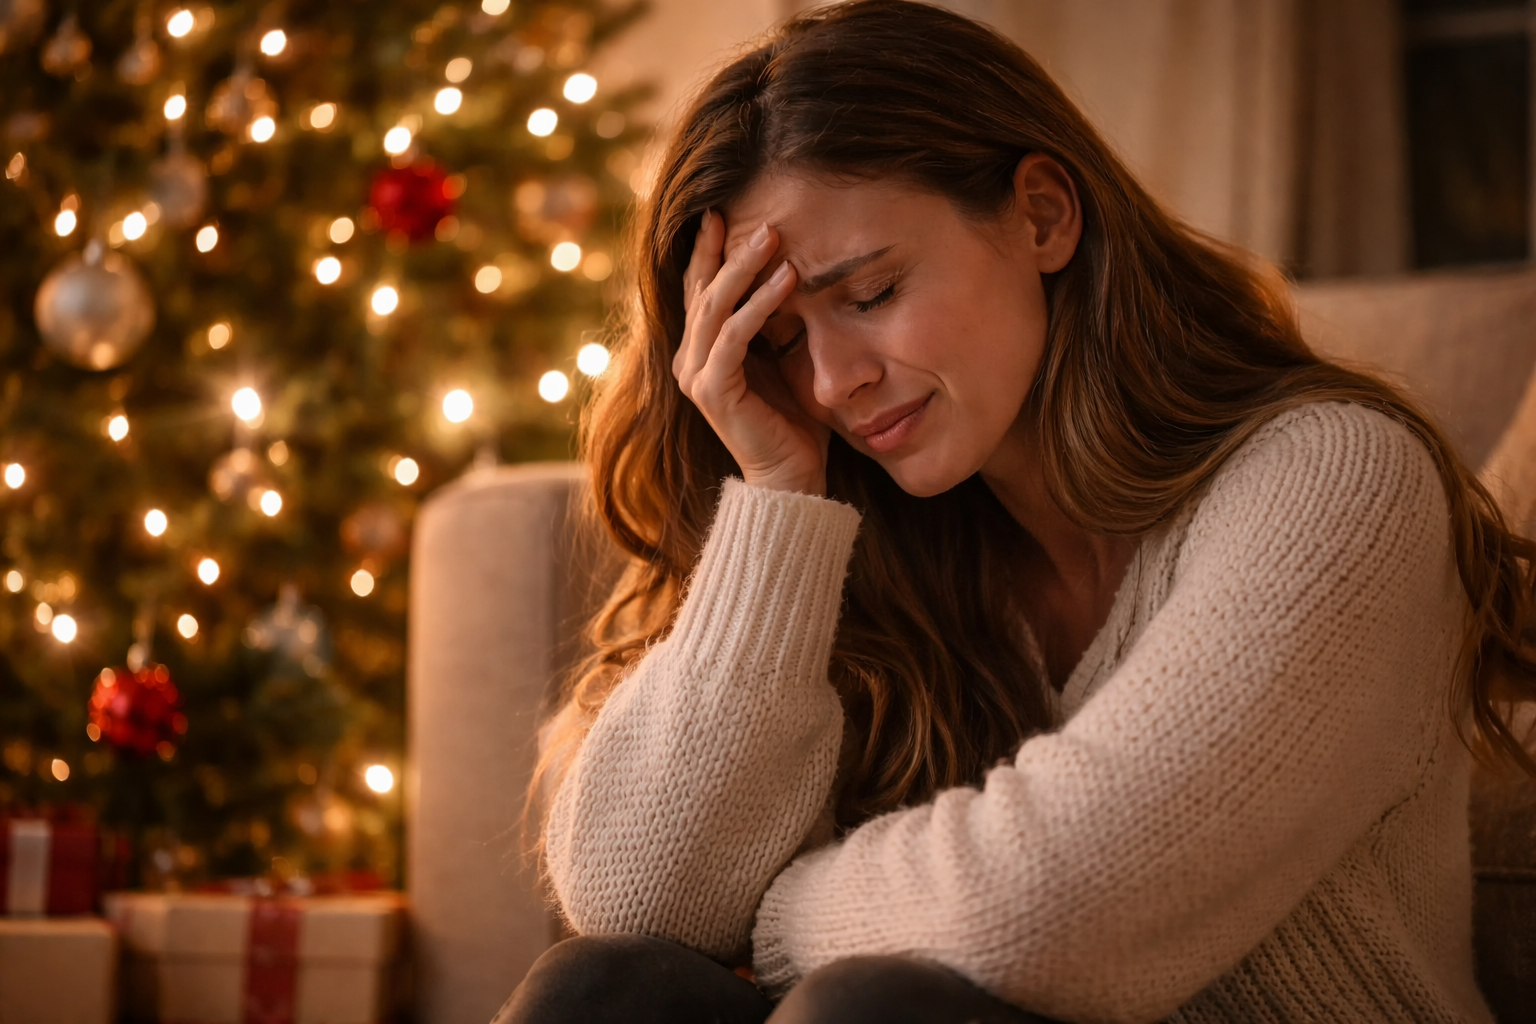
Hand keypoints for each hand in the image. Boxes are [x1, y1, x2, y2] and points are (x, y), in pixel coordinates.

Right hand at [673, 210, 828, 494]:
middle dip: (726, 250)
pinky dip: (761, 304)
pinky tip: (787, 280)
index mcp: (699, 352)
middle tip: (759, 218)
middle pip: (701, 290)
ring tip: (774, 237)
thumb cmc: (791, 422)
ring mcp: (696, 376)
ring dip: (745, 268)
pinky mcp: (713, 391)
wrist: (789, 478)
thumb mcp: (779, 360)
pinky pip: (734, 336)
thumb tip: (786, 273)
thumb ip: (770, 325)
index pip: (699, 290)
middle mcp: (688, 361)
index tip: (723, 212)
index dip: (709, 251)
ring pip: (714, 307)